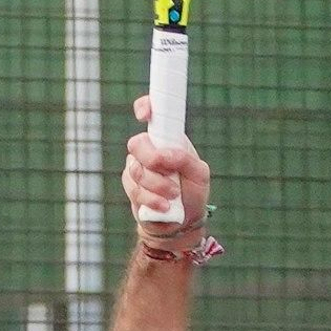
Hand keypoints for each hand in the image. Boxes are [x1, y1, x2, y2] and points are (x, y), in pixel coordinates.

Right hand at [122, 95, 210, 236]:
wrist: (182, 222)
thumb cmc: (193, 192)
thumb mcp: (200, 175)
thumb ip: (185, 159)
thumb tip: (163, 155)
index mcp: (167, 138)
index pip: (152, 112)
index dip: (145, 107)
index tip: (146, 115)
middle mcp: (149, 149)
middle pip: (137, 144)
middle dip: (152, 161)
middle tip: (170, 174)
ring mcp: (136, 166)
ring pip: (136, 170)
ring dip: (157, 186)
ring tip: (173, 196)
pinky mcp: (130, 186)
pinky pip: (134, 189)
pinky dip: (152, 200)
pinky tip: (164, 207)